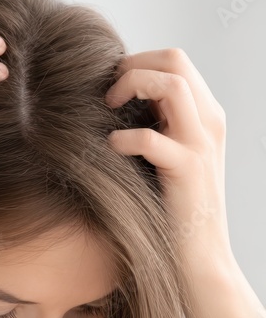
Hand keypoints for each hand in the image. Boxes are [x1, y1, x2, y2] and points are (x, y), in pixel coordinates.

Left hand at [104, 47, 235, 282]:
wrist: (199, 258)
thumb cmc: (171, 209)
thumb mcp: (165, 156)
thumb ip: (153, 124)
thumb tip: (110, 98)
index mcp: (205, 115)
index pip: (175, 59)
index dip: (137, 62)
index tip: (110, 86)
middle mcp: (210, 122)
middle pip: (175, 59)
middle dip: (132, 66)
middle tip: (107, 94)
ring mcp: (202, 144)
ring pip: (172, 83)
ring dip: (132, 87)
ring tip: (108, 110)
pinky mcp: (188, 170)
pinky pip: (152, 137)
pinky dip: (124, 138)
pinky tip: (111, 149)